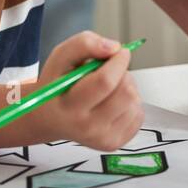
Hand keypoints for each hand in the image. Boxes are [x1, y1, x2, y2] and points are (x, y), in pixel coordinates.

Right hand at [36, 31, 143, 150]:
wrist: (49, 119)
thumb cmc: (57, 85)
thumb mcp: (61, 56)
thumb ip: (84, 43)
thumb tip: (114, 48)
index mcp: (70, 106)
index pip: (105, 81)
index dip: (118, 61)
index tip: (119, 52)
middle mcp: (86, 127)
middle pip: (125, 92)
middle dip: (122, 73)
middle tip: (109, 71)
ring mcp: (102, 139)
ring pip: (134, 102)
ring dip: (127, 87)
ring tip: (108, 88)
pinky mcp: (115, 144)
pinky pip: (138, 114)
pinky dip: (130, 103)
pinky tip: (112, 102)